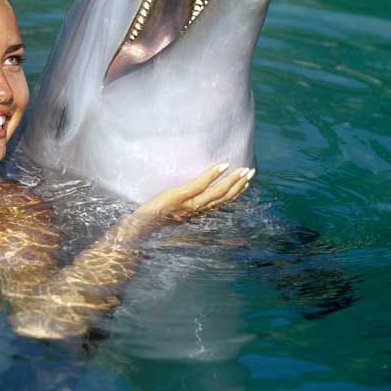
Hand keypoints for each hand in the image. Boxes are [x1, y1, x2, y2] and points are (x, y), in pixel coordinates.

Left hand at [135, 164, 253, 227]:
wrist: (139, 225)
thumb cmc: (153, 218)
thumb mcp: (174, 211)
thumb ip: (184, 205)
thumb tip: (189, 195)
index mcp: (197, 212)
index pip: (221, 202)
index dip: (235, 193)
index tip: (246, 183)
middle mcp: (197, 209)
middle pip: (224, 197)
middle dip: (239, 184)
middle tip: (251, 172)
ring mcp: (190, 203)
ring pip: (217, 192)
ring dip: (233, 179)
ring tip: (244, 169)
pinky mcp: (180, 195)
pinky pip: (200, 184)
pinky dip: (213, 174)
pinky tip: (223, 165)